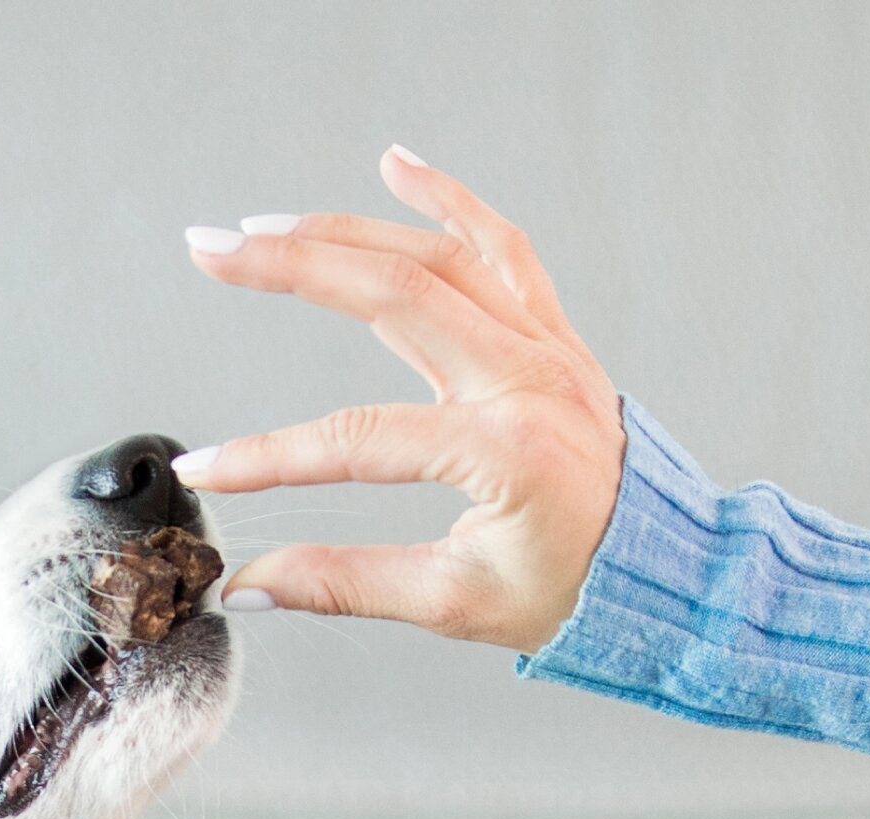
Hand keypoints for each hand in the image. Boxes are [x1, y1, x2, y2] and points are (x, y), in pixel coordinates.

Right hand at [180, 145, 625, 653]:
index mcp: (504, 453)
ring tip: (265, 226)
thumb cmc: (571, 588)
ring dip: (346, 232)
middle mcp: (526, 379)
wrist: (666, 569)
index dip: (268, 457)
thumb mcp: (454, 601)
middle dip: (290, 267)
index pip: (359, 440)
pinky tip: (397, 166)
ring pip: (437, 257)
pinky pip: (502, 247)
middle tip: (212, 251)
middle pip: (393, 293)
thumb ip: (345, 585)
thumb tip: (249, 588)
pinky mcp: (553, 333)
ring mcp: (544, 346)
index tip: (203, 469)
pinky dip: (450, 200)